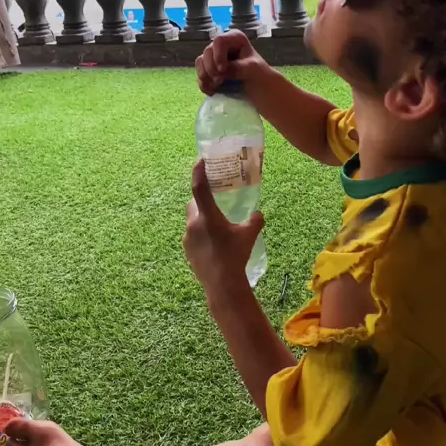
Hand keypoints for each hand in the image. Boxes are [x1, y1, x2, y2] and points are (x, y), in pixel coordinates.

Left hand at [184, 161, 264, 290]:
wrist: (222, 285)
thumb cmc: (235, 256)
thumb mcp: (249, 235)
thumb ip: (254, 220)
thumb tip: (258, 214)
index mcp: (208, 216)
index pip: (199, 187)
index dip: (198, 172)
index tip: (199, 160)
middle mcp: (193, 224)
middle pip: (194, 204)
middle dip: (201, 200)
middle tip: (215, 202)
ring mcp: (188, 239)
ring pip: (193, 221)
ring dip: (202, 219)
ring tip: (217, 227)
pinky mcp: (187, 251)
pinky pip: (193, 236)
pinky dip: (201, 234)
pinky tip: (214, 244)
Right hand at [195, 30, 263, 95]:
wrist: (258, 88)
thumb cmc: (259, 75)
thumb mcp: (253, 69)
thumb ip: (238, 68)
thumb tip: (221, 72)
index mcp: (234, 38)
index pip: (219, 41)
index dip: (218, 56)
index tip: (223, 70)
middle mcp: (222, 45)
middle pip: (207, 52)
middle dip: (211, 69)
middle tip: (220, 81)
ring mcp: (214, 56)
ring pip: (200, 62)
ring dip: (205, 76)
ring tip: (216, 86)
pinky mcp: (209, 68)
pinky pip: (199, 73)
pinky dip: (203, 83)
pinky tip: (211, 91)